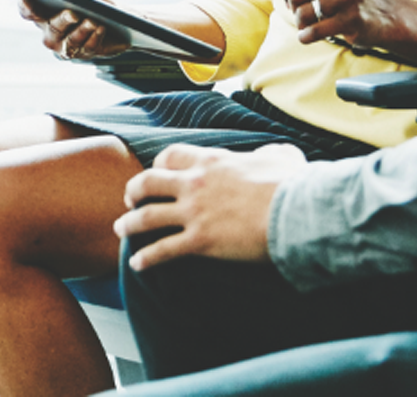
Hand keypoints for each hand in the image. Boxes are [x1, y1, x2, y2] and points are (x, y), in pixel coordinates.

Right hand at [19, 0, 130, 60]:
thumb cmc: (100, 7)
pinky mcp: (84, 55)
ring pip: (70, 41)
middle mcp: (52, 35)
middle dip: (62, 20)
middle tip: (73, 13)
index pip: (30, 13)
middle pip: (52, 29)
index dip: (25, 7)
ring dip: (82, 30)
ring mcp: (66, 47)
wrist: (121, 25)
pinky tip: (101, 29)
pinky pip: (87, 48)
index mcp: (47, 16)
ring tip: (92, 21)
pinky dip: (95, 37)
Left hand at [115, 143, 308, 270]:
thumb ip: (272, 152)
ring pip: (147, 216)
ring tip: (121, 229)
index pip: (172, 156)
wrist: (295, 212)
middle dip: (134, 191)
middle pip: (149, 182)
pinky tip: (138, 264)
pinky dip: (146, 258)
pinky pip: (162, 250)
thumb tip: (276, 152)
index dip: (159, 165)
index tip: (158, 173)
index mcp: (214, 161)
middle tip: (130, 200)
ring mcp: (195, 213)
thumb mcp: (282, 156)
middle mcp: (196, 184)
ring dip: (129, 224)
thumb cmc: (291, 184)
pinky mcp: (199, 241)